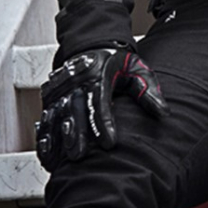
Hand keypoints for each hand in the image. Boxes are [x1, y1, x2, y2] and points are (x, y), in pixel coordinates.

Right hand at [35, 44, 167, 170]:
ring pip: (57, 115)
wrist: (92, 46)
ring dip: (58, 138)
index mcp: (99, 74)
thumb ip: (148, 90)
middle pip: (74, 110)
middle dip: (76, 133)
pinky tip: (48, 157)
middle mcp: (76, 82)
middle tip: (79, 156)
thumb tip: (162, 113)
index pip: (100, 100)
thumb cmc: (117, 63)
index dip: (104, 123)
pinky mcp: (51, 98)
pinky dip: (45, 139)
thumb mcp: (137, 70)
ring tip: (60, 162)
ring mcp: (61, 90)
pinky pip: (45, 119)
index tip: (110, 143)